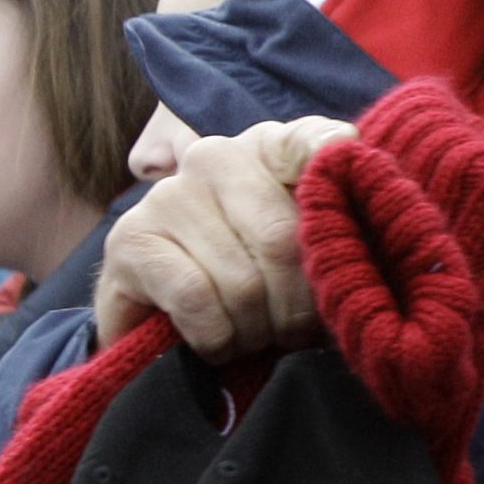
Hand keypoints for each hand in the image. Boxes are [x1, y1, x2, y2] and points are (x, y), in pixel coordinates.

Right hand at [93, 117, 355, 359]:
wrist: (165, 322)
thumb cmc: (256, 288)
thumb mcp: (307, 257)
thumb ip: (335, 223)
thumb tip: (353, 188)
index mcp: (268, 151)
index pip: (309, 142)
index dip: (328, 159)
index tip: (344, 170)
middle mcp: (216, 157)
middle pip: (282, 239)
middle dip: (296, 308)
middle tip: (292, 330)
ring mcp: (168, 194)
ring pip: (242, 281)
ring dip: (256, 331)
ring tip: (253, 335)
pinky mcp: (131, 239)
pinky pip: (197, 299)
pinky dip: (217, 337)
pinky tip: (216, 341)